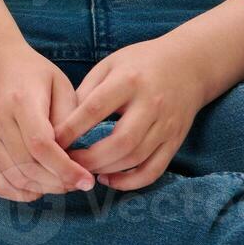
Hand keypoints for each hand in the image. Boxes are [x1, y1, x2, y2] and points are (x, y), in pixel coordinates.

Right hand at [0, 42, 95, 201]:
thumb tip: (75, 156)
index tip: (86, 180)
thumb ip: (70, 119)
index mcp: (21, 101)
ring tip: (62, 184)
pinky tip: (38, 189)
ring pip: (14, 178)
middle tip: (78, 183)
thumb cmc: (33, 74)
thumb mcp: (60, 85)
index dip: (65, 168)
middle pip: (28, 166)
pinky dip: (19, 193)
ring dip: (42, 189)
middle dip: (58, 182)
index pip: (41, 145)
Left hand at [57, 35, 207, 191]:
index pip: (96, 108)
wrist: (190, 65)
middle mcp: (150, 104)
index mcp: (128, 81)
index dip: (72, 128)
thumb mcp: (110, 64)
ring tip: (84, 171)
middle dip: (90, 158)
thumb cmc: (141, 63)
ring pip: (136, 158)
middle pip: (121, 141)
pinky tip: (110, 180)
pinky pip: (154, 170)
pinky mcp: (175, 141)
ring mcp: (166, 125)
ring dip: (107, 170)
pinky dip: (131, 182)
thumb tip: (63, 122)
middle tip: (68, 163)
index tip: (53, 141)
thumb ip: (88, 90)